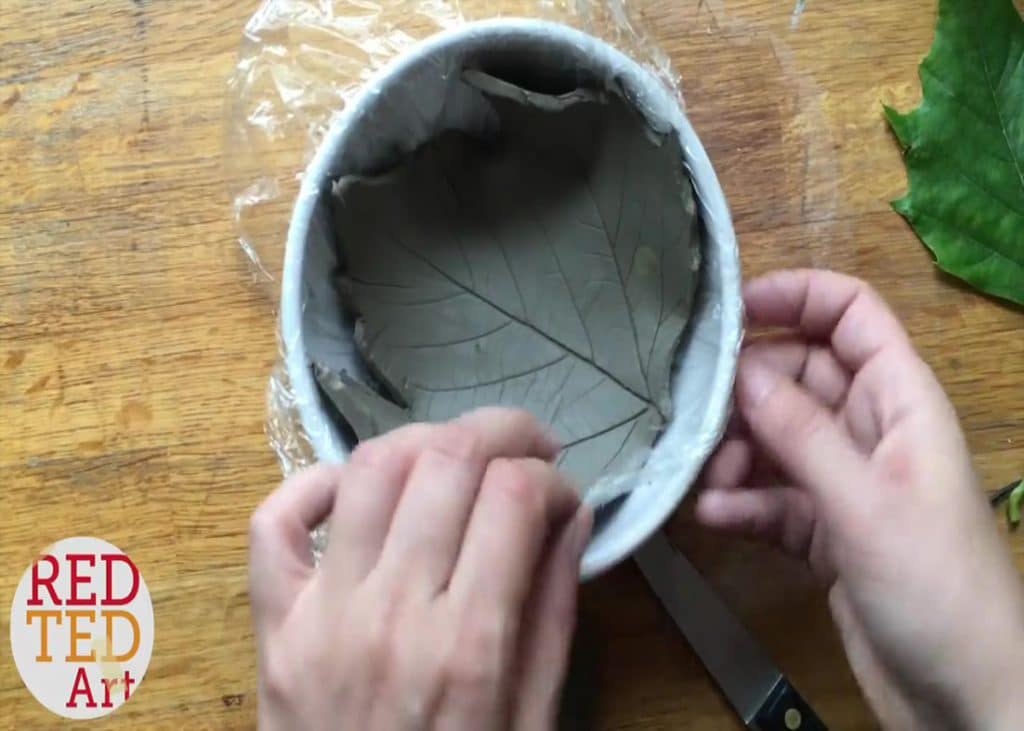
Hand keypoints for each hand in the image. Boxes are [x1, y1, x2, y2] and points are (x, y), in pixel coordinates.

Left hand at [249, 408, 591, 730]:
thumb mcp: (532, 718)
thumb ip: (553, 611)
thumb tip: (571, 514)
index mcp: (468, 646)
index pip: (514, 496)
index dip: (550, 477)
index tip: (563, 494)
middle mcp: (392, 613)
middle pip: (446, 462)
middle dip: (501, 431)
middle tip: (526, 447)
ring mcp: (321, 612)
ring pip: (370, 469)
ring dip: (425, 441)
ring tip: (456, 458)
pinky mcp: (273, 622)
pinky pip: (275, 520)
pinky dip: (315, 481)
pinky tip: (359, 489)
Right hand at [696, 270, 1023, 728]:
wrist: (965, 696)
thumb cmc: (935, 588)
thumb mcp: (864, 502)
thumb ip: (800, 433)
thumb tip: (741, 370)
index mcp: (901, 401)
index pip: (850, 315)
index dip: (794, 297)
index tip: (729, 313)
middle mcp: (872, 430)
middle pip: (798, 376)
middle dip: (748, 393)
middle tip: (700, 418)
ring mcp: (847, 481)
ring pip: (777, 438)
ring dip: (737, 454)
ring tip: (708, 481)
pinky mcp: (825, 529)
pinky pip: (773, 496)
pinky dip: (743, 502)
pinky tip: (715, 516)